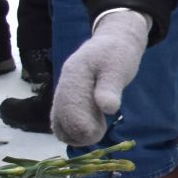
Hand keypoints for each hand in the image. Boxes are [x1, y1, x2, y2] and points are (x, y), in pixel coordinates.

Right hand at [52, 11, 150, 145]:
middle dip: (76, 131)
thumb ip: (111, 88)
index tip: (97, 134)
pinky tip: (85, 133)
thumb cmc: (118, 54)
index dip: (80, 125)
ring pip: (59, 118)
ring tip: (93, 135)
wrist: (114, 41)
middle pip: (60, 114)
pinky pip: (62, 116)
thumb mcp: (118, 68)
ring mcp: (64, 90)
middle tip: (97, 136)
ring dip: (72, 132)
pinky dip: (70, 127)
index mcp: (74, 75)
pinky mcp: (70, 96)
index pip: (69, 106)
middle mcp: (64, 84)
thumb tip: (108, 109)